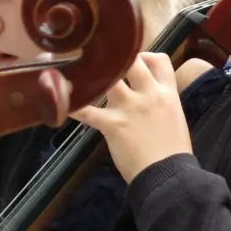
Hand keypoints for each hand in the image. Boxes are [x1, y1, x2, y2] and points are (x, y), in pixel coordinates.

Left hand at [70, 51, 192, 181]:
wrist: (168, 175)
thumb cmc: (172, 151)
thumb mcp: (173, 117)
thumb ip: (158, 102)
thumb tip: (142, 96)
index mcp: (167, 93)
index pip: (159, 60)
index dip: (144, 55)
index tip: (132, 61)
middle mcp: (149, 94)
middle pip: (133, 60)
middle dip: (116, 58)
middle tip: (98, 63)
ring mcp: (131, 108)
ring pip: (110, 78)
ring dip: (93, 75)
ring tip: (76, 73)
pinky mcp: (113, 124)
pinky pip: (88, 112)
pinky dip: (72, 108)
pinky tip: (57, 104)